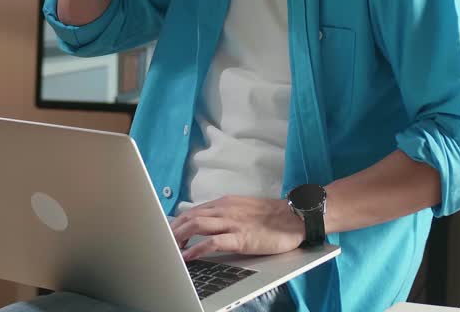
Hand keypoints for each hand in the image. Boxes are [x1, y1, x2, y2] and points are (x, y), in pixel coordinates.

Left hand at [170, 196, 304, 261]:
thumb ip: (227, 214)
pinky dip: (196, 250)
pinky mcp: (240, 238)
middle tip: (163, 243)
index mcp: (226, 203)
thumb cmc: (273, 216)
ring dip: (179, 237)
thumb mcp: (245, 209)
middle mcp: (225, 209)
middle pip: (190, 216)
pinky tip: (188, 257)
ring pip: (196, 225)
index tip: (168, 233)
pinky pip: (212, 242)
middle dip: (173, 230)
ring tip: (170, 249)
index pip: (194, 211)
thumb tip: (210, 223)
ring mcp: (232, 223)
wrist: (296, 217)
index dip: (178, 222)